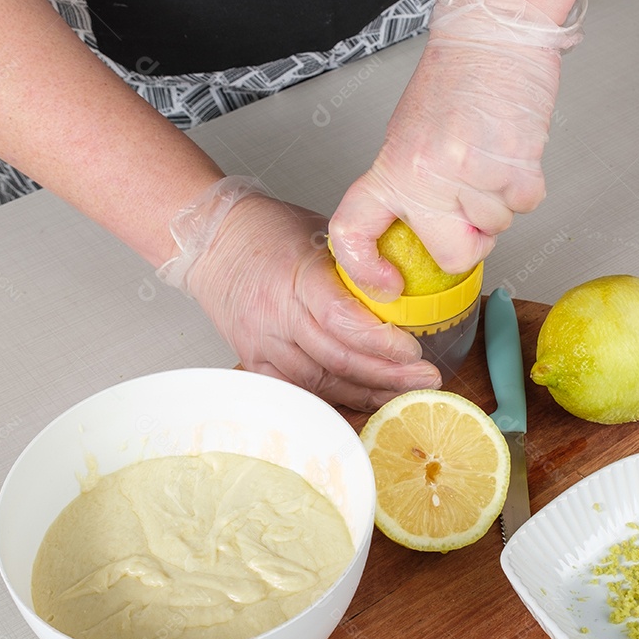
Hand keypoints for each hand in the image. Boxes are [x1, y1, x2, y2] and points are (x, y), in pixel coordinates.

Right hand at [159, 176, 441, 409]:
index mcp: (297, 275)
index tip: (414, 350)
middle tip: (426, 380)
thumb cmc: (268, 232)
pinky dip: (335, 403)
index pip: (341, 319)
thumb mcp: (321, 234)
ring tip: (406, 396)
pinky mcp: (256, 362)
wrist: (211, 243)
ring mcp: (264, 344)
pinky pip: (301, 394)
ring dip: (368, 395)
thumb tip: (409, 290)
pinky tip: (364, 406)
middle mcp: (277, 314)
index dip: (380, 342)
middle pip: (338, 359)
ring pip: (323, 384)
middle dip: (389, 376)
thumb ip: (358, 266)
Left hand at [328, 0, 585, 300]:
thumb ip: (411, 187)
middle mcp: (425, 176)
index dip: (365, 268)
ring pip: (496, 227)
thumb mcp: (409, 137)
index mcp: (392, 168)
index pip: (354, 230)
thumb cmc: (455, 81)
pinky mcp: (514, 169)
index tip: (387, 284)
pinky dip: (526, 186)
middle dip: (471, 240)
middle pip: (453, 255)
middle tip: (474, 204)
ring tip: (490, 157)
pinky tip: (512, 152)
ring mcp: (469, 175)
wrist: (492, 37)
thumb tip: (425, 231)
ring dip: (501, 201)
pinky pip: (525, 205)